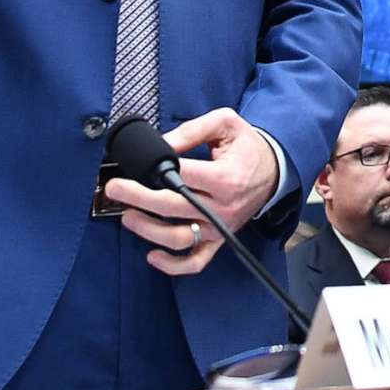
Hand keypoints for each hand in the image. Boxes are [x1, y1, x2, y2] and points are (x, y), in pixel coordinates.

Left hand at [102, 107, 280, 275]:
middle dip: (138, 197)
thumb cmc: (248, 147)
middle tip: (114, 188)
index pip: (182, 175)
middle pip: (172, 207)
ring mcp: (219, 227)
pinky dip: (173, 265)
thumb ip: (192, 130)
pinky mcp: (218, 240)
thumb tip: (162, 143)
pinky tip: (152, 256)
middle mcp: (222, 207)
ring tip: (127, 216)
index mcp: (225, 177)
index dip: (156, 168)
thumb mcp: (226, 124)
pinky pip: (195, 261)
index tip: (134, 164)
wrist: (274, 171)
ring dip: (147, 230)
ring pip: (178, 237)